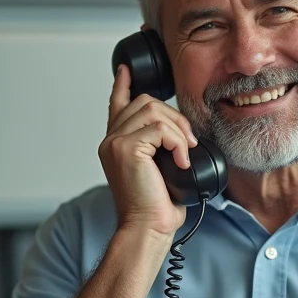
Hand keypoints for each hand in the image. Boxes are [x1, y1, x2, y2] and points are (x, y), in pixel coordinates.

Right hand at [99, 65, 196, 239]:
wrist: (147, 228)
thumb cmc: (155, 206)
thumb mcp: (159, 170)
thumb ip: (159, 148)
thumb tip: (180, 134)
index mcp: (116, 144)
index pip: (116, 104)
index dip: (122, 84)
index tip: (126, 69)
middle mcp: (110, 140)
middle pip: (145, 102)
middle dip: (174, 116)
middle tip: (187, 141)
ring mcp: (115, 143)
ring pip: (154, 111)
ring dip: (178, 129)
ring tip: (184, 151)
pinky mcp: (126, 148)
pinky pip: (160, 128)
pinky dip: (177, 142)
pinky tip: (181, 160)